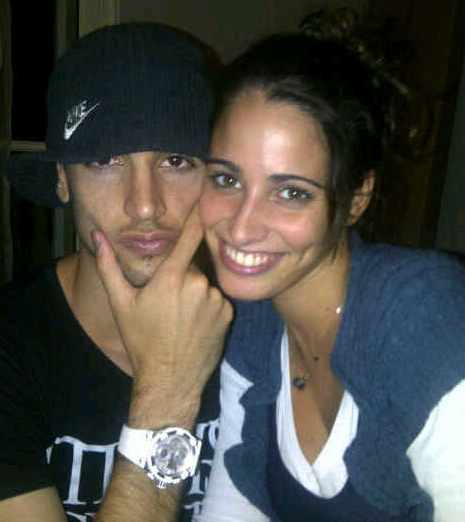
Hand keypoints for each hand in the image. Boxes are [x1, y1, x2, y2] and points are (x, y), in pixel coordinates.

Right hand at [93, 207, 232, 425]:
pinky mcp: (228, 314)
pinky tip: (195, 325)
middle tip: (167, 303)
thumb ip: (109, 266)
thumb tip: (96, 235)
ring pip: (204, 285)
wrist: (170, 379)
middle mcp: (197, 283)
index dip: (196, 217)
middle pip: (191, 267)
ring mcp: (215, 299)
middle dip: (181, 278)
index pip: (189, 236)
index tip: (204, 201)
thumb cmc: (141, 341)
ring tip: (180, 318)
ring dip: (195, 293)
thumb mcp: (121, 304)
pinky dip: (208, 307)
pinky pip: (217, 301)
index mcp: (171, 277)